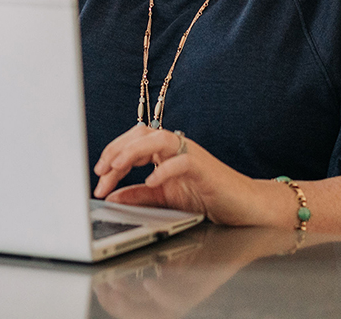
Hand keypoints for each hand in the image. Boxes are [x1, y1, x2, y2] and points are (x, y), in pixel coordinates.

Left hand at [92, 124, 262, 225]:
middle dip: (116, 151)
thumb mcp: (164, 198)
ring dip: (133, 152)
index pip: (131, 143)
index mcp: (163, 151)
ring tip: (117, 168)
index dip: (111, 156)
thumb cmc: (206, 197)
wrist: (242, 206)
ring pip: (158, 139)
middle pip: (140, 135)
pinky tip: (151, 182)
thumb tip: (113, 196)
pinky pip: (182, 162)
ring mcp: (190, 153)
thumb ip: (139, 195)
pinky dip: (164, 170)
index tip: (98, 176)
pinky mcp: (204, 167)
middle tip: (101, 172)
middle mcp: (175, 146)